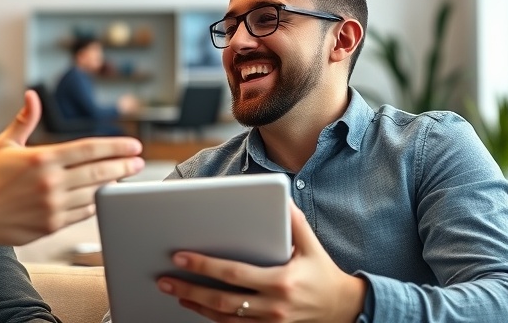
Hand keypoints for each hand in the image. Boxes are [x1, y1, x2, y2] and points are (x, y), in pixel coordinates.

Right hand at [0, 89, 143, 257]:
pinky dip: (96, 203)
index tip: (134, 146)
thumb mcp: (5, 144)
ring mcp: (53, 206)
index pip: (88, 149)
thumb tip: (32, 96)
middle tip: (139, 162)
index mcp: (42, 159)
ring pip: (94, 193)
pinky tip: (103, 195)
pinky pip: (83, 213)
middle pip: (98, 171)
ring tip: (125, 176)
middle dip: (123, 165)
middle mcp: (50, 182)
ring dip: (113, 184)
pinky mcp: (52, 225)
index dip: (115, 147)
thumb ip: (24, 120)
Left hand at [157, 202, 365, 321]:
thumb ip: (294, 221)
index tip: (180, 257)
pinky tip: (195, 307)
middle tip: (164, 278)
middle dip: (189, 288)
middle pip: (222, 299)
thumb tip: (279, 197)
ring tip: (173, 291)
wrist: (343, 308)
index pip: (233, 273)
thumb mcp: (312, 245)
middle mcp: (273, 305)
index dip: (204, 266)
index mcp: (281, 280)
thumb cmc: (322, 272)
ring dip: (195, 305)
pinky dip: (211, 319)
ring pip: (224, 318)